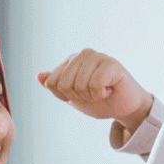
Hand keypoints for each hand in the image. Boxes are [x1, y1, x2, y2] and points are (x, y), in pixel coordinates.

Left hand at [38, 48, 153, 131]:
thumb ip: (56, 86)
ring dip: (91, 96)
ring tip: (103, 91)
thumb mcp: (72, 96)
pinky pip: (95, 84)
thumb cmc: (100, 101)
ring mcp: (99, 56)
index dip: (65, 96)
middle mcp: (84, 54)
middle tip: (94, 94)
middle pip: (64, 84)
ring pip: (79, 84)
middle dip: (78, 97)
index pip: (52, 82)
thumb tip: (39, 76)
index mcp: (72, 60)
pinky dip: (101, 94)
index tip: (80, 95)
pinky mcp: (112, 64)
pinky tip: (110, 89)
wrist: (125, 109)